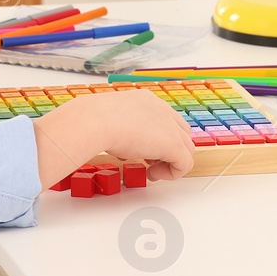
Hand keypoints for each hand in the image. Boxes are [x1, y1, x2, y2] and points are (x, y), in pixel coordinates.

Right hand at [33, 89, 195, 187]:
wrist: (94, 121)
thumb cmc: (91, 119)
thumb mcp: (103, 118)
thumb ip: (111, 125)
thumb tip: (100, 136)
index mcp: (145, 100)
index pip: (164, 118)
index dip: (156, 137)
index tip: (141, 149)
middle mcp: (161, 110)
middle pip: (180, 131)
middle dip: (168, 149)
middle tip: (149, 162)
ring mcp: (169, 127)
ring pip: (186, 148)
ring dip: (170, 162)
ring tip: (151, 171)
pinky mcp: (173, 145)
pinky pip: (185, 163)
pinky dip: (172, 173)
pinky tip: (153, 175)